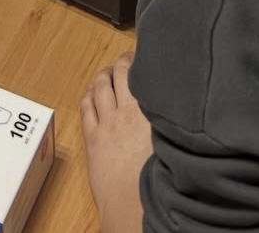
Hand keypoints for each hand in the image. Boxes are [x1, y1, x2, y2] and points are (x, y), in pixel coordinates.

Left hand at [80, 52, 152, 232]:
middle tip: (127, 59)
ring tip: (107, 71)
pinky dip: (87, 95)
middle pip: (120, 74)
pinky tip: (90, 91)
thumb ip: (168, 120)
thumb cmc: (156, 177)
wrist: (132, 203)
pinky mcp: (92, 137)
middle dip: (122, 63)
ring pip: (100, 87)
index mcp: (148, 111)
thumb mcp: (169, 141)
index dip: (142, 61)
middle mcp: (126, 111)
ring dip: (103, 75)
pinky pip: (85, 107)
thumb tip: (172, 105)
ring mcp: (106, 122)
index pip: (143, 75)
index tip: (145, 55)